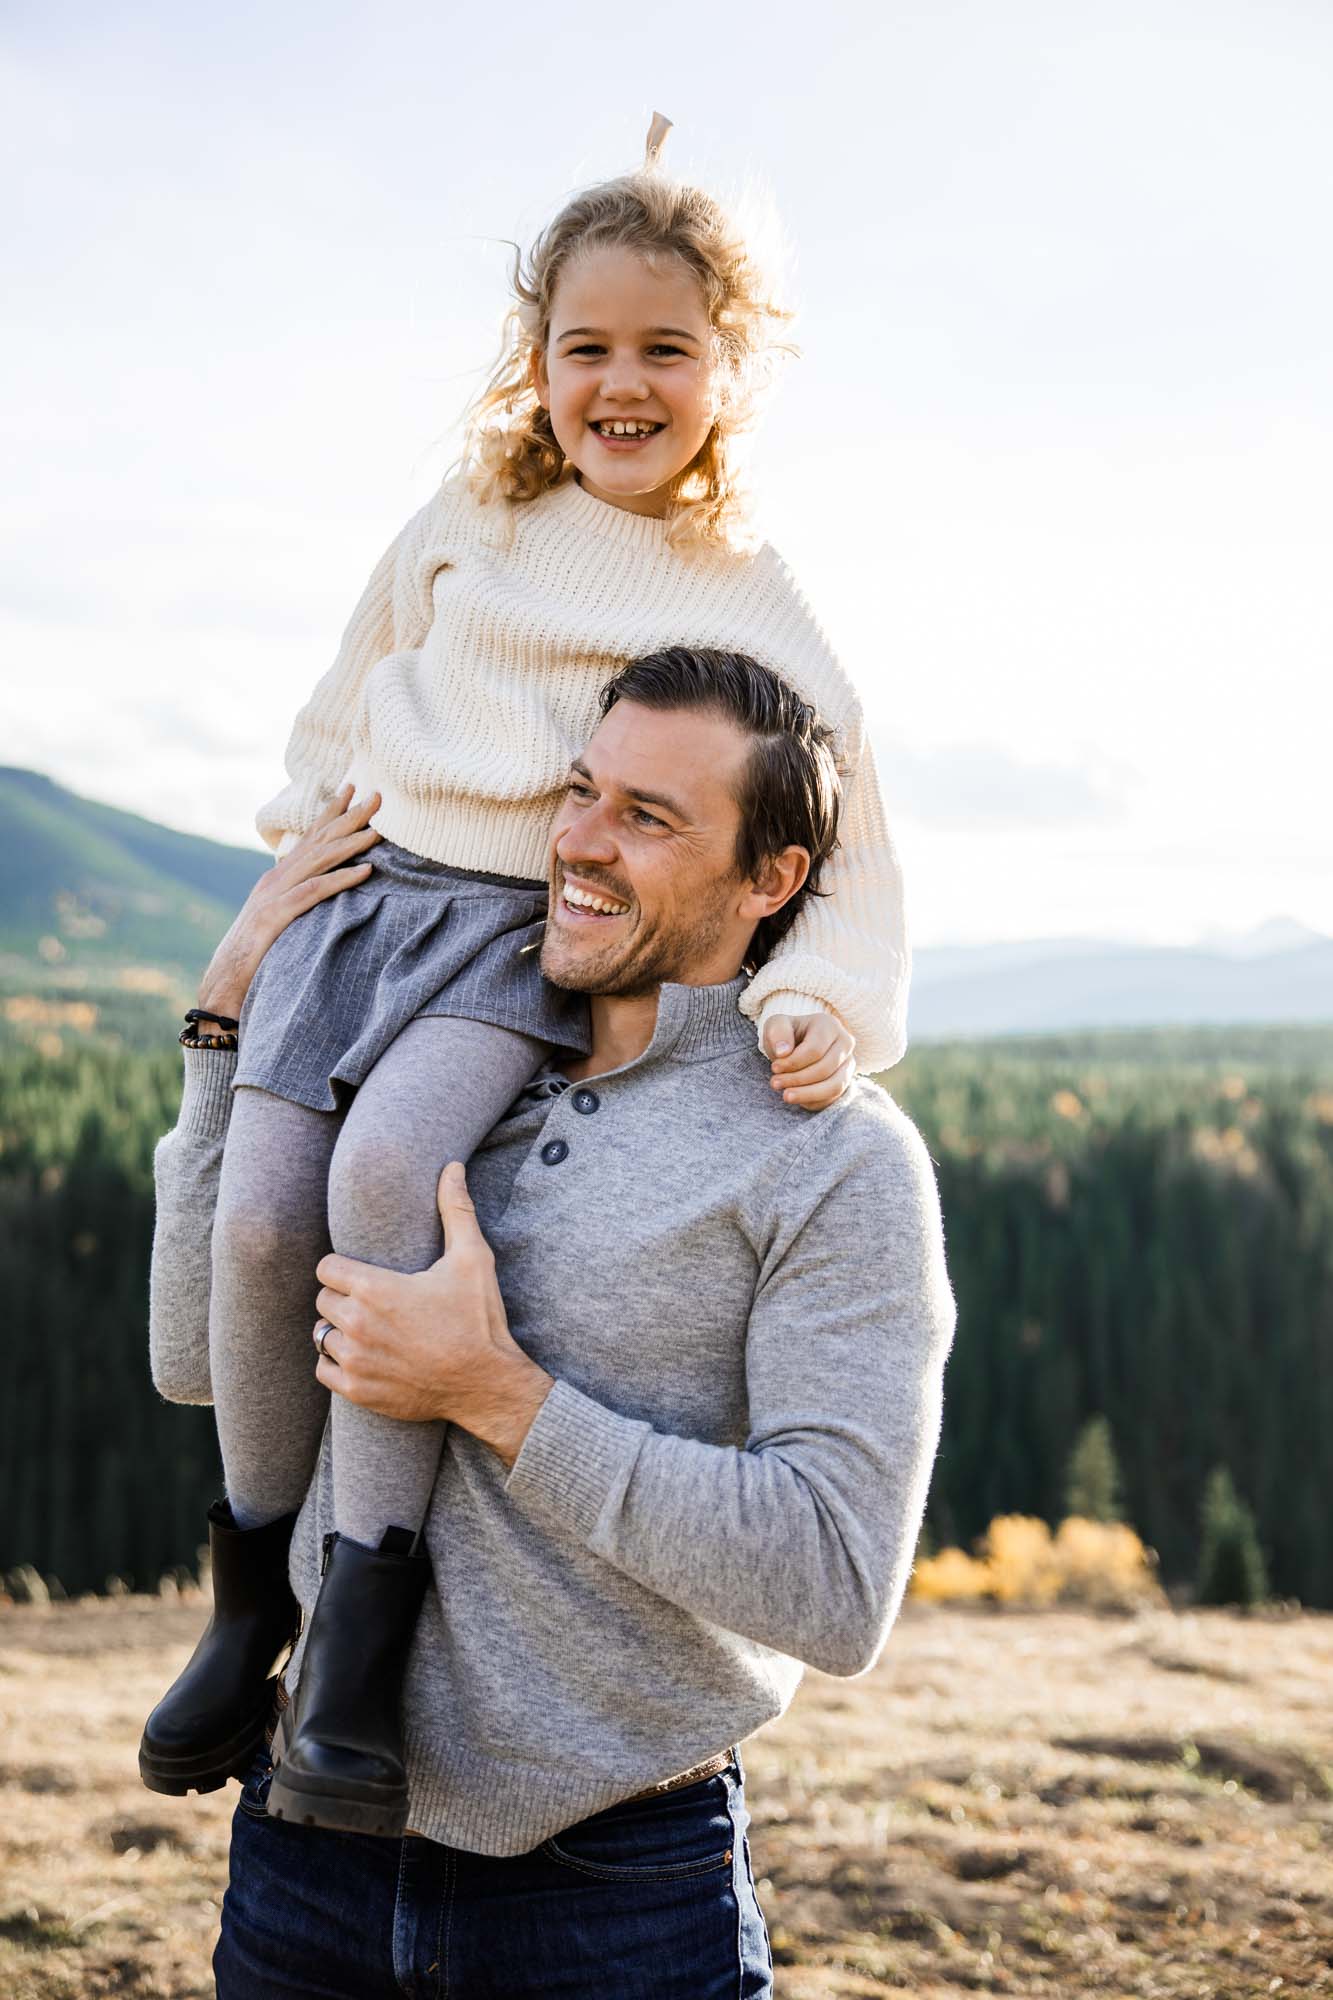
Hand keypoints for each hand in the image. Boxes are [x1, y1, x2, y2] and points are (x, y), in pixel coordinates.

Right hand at [195, 787, 381, 1020]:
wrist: (222, 984)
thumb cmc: (255, 958)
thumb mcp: (280, 924)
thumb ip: (298, 905)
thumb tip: (322, 898)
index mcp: (277, 878)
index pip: (309, 838)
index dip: (331, 813)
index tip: (353, 789)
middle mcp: (275, 879)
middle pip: (317, 841)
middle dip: (348, 817)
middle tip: (377, 796)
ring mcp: (273, 895)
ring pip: (318, 861)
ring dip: (351, 844)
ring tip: (379, 832)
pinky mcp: (276, 916)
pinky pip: (314, 893)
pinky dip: (341, 880)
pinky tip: (366, 871)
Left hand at [312, 1161, 553, 1467]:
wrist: (487, 1384)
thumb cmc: (479, 1319)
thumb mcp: (473, 1259)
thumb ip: (456, 1210)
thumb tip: (452, 1167)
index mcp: (376, 1289)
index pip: (326, 1268)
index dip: (344, 1269)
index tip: (365, 1275)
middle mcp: (357, 1324)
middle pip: (323, 1300)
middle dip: (343, 1298)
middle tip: (374, 1302)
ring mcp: (355, 1361)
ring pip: (321, 1335)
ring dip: (340, 1331)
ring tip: (369, 1329)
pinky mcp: (358, 1391)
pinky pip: (324, 1370)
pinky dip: (338, 1364)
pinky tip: (365, 1356)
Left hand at [763, 1012, 855, 1110]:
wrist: (796, 1045)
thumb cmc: (787, 1034)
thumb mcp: (776, 1025)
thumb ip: (777, 1032)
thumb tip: (783, 1052)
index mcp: (829, 1025)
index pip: (815, 1049)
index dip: (793, 1062)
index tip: (775, 1067)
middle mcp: (845, 1043)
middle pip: (825, 1068)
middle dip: (797, 1079)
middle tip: (775, 1083)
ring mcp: (848, 1064)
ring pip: (834, 1086)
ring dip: (807, 1094)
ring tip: (786, 1096)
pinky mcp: (846, 1081)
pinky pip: (833, 1098)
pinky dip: (813, 1101)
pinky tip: (797, 1098)